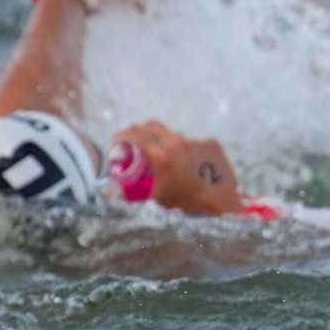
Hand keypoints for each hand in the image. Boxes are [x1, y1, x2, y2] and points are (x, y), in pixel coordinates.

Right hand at [114, 120, 243, 215]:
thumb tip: (106, 190)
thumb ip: (130, 193)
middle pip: (152, 125)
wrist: (223, 203)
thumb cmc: (188, 204)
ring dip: (167, 144)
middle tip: (137, 142)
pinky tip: (192, 166)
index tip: (118, 141)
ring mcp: (196, 141)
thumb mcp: (156, 198)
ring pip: (174, 136)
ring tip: (171, 163)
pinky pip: (194, 143)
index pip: (135, 133)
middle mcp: (178, 143)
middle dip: (140, 131)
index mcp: (162, 155)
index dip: (122, 135)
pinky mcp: (211, 143)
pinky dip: (188, 152)